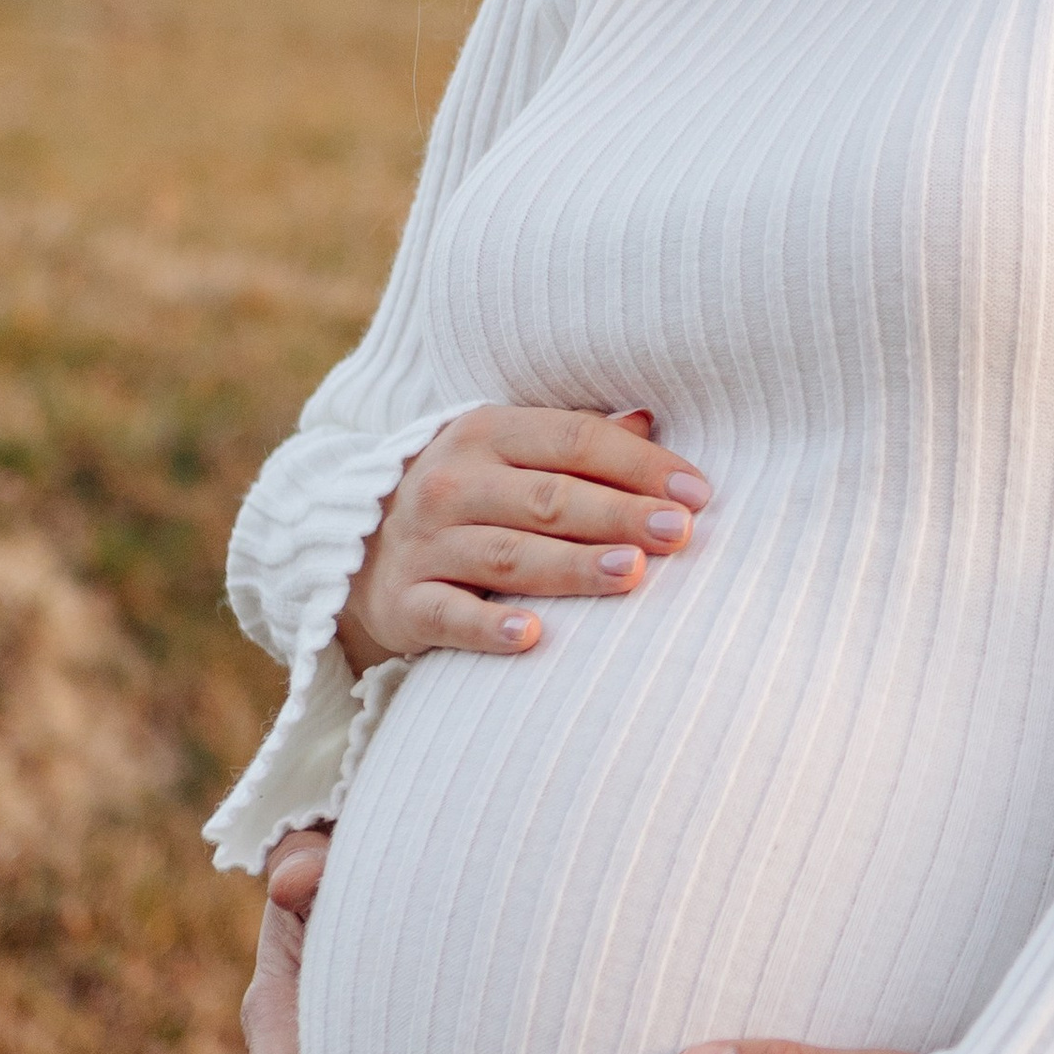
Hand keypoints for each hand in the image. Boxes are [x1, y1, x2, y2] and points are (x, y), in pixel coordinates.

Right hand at [338, 405, 711, 672]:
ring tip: (631, 573)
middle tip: (679, 533)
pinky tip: (534, 636)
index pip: (574, 440)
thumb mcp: (507, 452)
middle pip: (549, 498)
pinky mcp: (405, 603)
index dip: (639, 463)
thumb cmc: (465, 497)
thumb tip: (649, 417)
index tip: (697, 494)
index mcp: (485, 432)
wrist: (355, 551)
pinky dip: (489, 628)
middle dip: (618, 514)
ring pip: (508, 555)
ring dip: (572, 565)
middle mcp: (451, 483)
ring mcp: (425, 544)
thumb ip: (574, 440)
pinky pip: (450, 616)